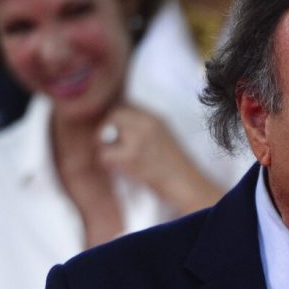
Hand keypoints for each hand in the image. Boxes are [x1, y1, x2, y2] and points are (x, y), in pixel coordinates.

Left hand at [97, 104, 223, 213]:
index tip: (117, 131)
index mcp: (155, 117)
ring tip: (120, 158)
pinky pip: (104, 154)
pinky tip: (123, 168)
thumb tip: (117, 120)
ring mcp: (139, 139)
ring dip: (106, 146)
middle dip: (107, 127)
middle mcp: (147, 123)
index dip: (117, 117)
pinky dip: (109, 162)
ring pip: (103, 132)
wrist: (184, 183)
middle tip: (112, 143)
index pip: (125, 105)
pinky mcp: (131, 156)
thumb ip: (143, 125)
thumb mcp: (164, 134)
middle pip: (114, 114)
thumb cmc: (173, 164)